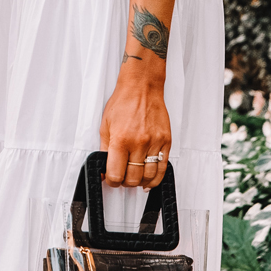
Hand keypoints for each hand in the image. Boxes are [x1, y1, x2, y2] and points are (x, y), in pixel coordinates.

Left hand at [99, 54, 170, 188]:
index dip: (111, 181)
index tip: (111, 179)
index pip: (116, 174)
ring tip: (135, 179)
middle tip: (122, 178)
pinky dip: (155, 178)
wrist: (142, 88)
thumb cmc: (123, 103)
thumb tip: (104, 169)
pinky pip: (162, 167)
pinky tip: (149, 180)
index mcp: (120, 140)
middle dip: (125, 183)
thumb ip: (105, 150)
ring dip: (140, 182)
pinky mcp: (166, 142)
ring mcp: (154, 143)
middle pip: (133, 179)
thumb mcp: (105, 126)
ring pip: (148, 176)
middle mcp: (138, 143)